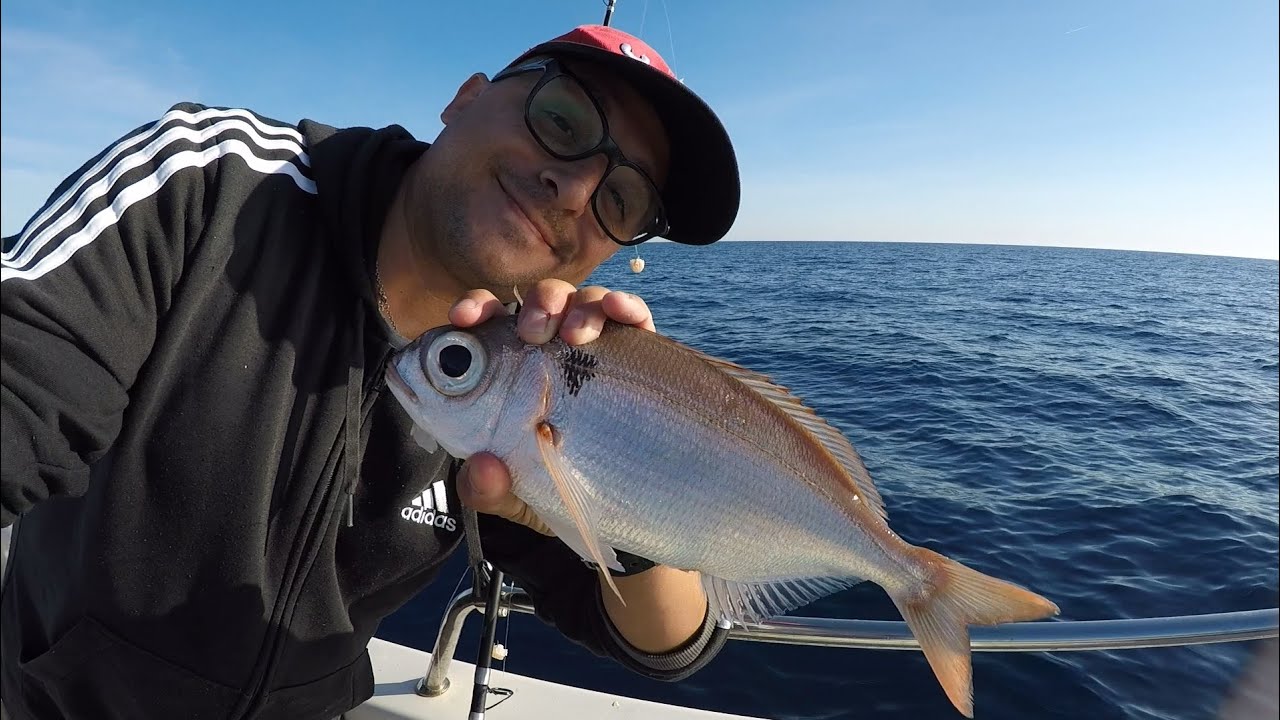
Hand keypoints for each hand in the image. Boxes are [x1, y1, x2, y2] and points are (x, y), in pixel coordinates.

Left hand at [448, 280, 655, 532]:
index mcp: (511, 371)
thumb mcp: (510, 496)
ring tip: (575, 336)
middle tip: (532, 331)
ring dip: (579, 306)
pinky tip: (618, 310)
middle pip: (542, 302)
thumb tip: (483, 467)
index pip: (489, 323)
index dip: (475, 308)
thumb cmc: (548, 490)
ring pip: (586, 301)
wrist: (610, 511)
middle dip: (537, 303)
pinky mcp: (640, 357)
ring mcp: (597, 351)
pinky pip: (635, 318)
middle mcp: (553, 352)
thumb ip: (484, 487)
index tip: (464, 319)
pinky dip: (627, 305)